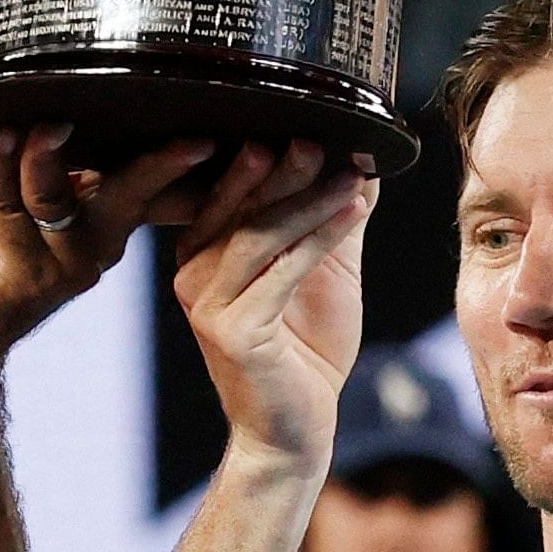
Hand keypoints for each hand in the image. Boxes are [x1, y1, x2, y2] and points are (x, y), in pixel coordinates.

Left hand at [0, 128, 214, 381]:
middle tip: (200, 139)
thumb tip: (18, 72)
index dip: (192, 157)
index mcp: (102, 209)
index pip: (160, 179)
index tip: (223, 129)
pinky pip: (19, 215)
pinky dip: (5, 173)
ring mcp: (68, 261)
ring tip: (47, 126)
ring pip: (84, 206)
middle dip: (175, 163)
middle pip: (147, 192)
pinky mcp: (28, 276)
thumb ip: (8, 122)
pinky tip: (0, 143)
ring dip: (59, 157)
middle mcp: (99, 238)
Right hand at [172, 142, 372, 463]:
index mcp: (201, 252)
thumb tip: (361, 159)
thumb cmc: (302, 353)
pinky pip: (281, 271)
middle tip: (323, 132)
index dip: (271, 157)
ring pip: (260, 233)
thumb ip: (331, 220)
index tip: (315, 121)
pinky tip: (353, 209)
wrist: (291, 431)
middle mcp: (191, 273)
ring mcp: (205, 302)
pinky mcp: (232, 330)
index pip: (232, 190)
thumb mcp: (321, 273)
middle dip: (285, 166)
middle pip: (241, 204)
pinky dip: (320, 236)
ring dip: (310, 198)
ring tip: (353, 172)